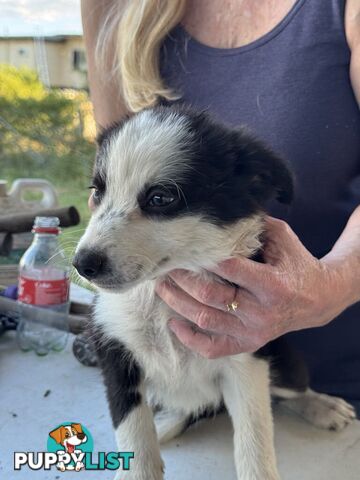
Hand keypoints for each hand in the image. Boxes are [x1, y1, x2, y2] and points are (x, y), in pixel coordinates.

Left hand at [156, 217, 351, 358]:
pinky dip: (190, 339)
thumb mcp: (282, 239)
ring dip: (177, 303)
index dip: (203, 257)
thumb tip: (222, 209)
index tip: (183, 247)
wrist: (318, 299)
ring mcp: (253, 332)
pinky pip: (213, 348)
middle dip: (182, 279)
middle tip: (165, 265)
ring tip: (161, 286)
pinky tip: (174, 323)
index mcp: (272, 284)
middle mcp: (261, 312)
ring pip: (205, 320)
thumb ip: (255, 226)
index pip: (228, 268)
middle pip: (210, 295)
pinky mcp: (247, 344)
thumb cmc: (295, 263)